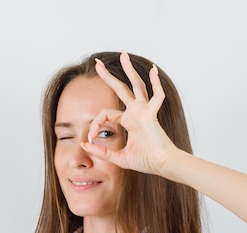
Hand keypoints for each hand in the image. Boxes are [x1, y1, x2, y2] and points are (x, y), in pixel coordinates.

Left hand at [82, 51, 178, 175]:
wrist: (162, 165)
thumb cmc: (145, 161)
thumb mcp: (118, 158)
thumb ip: (101, 152)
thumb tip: (84, 145)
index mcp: (128, 121)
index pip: (105, 114)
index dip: (94, 125)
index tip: (89, 139)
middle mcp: (135, 112)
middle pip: (120, 89)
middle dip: (108, 76)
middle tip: (97, 63)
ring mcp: (144, 111)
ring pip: (136, 85)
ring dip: (129, 70)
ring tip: (123, 54)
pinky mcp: (152, 115)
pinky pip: (156, 96)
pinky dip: (156, 84)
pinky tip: (153, 71)